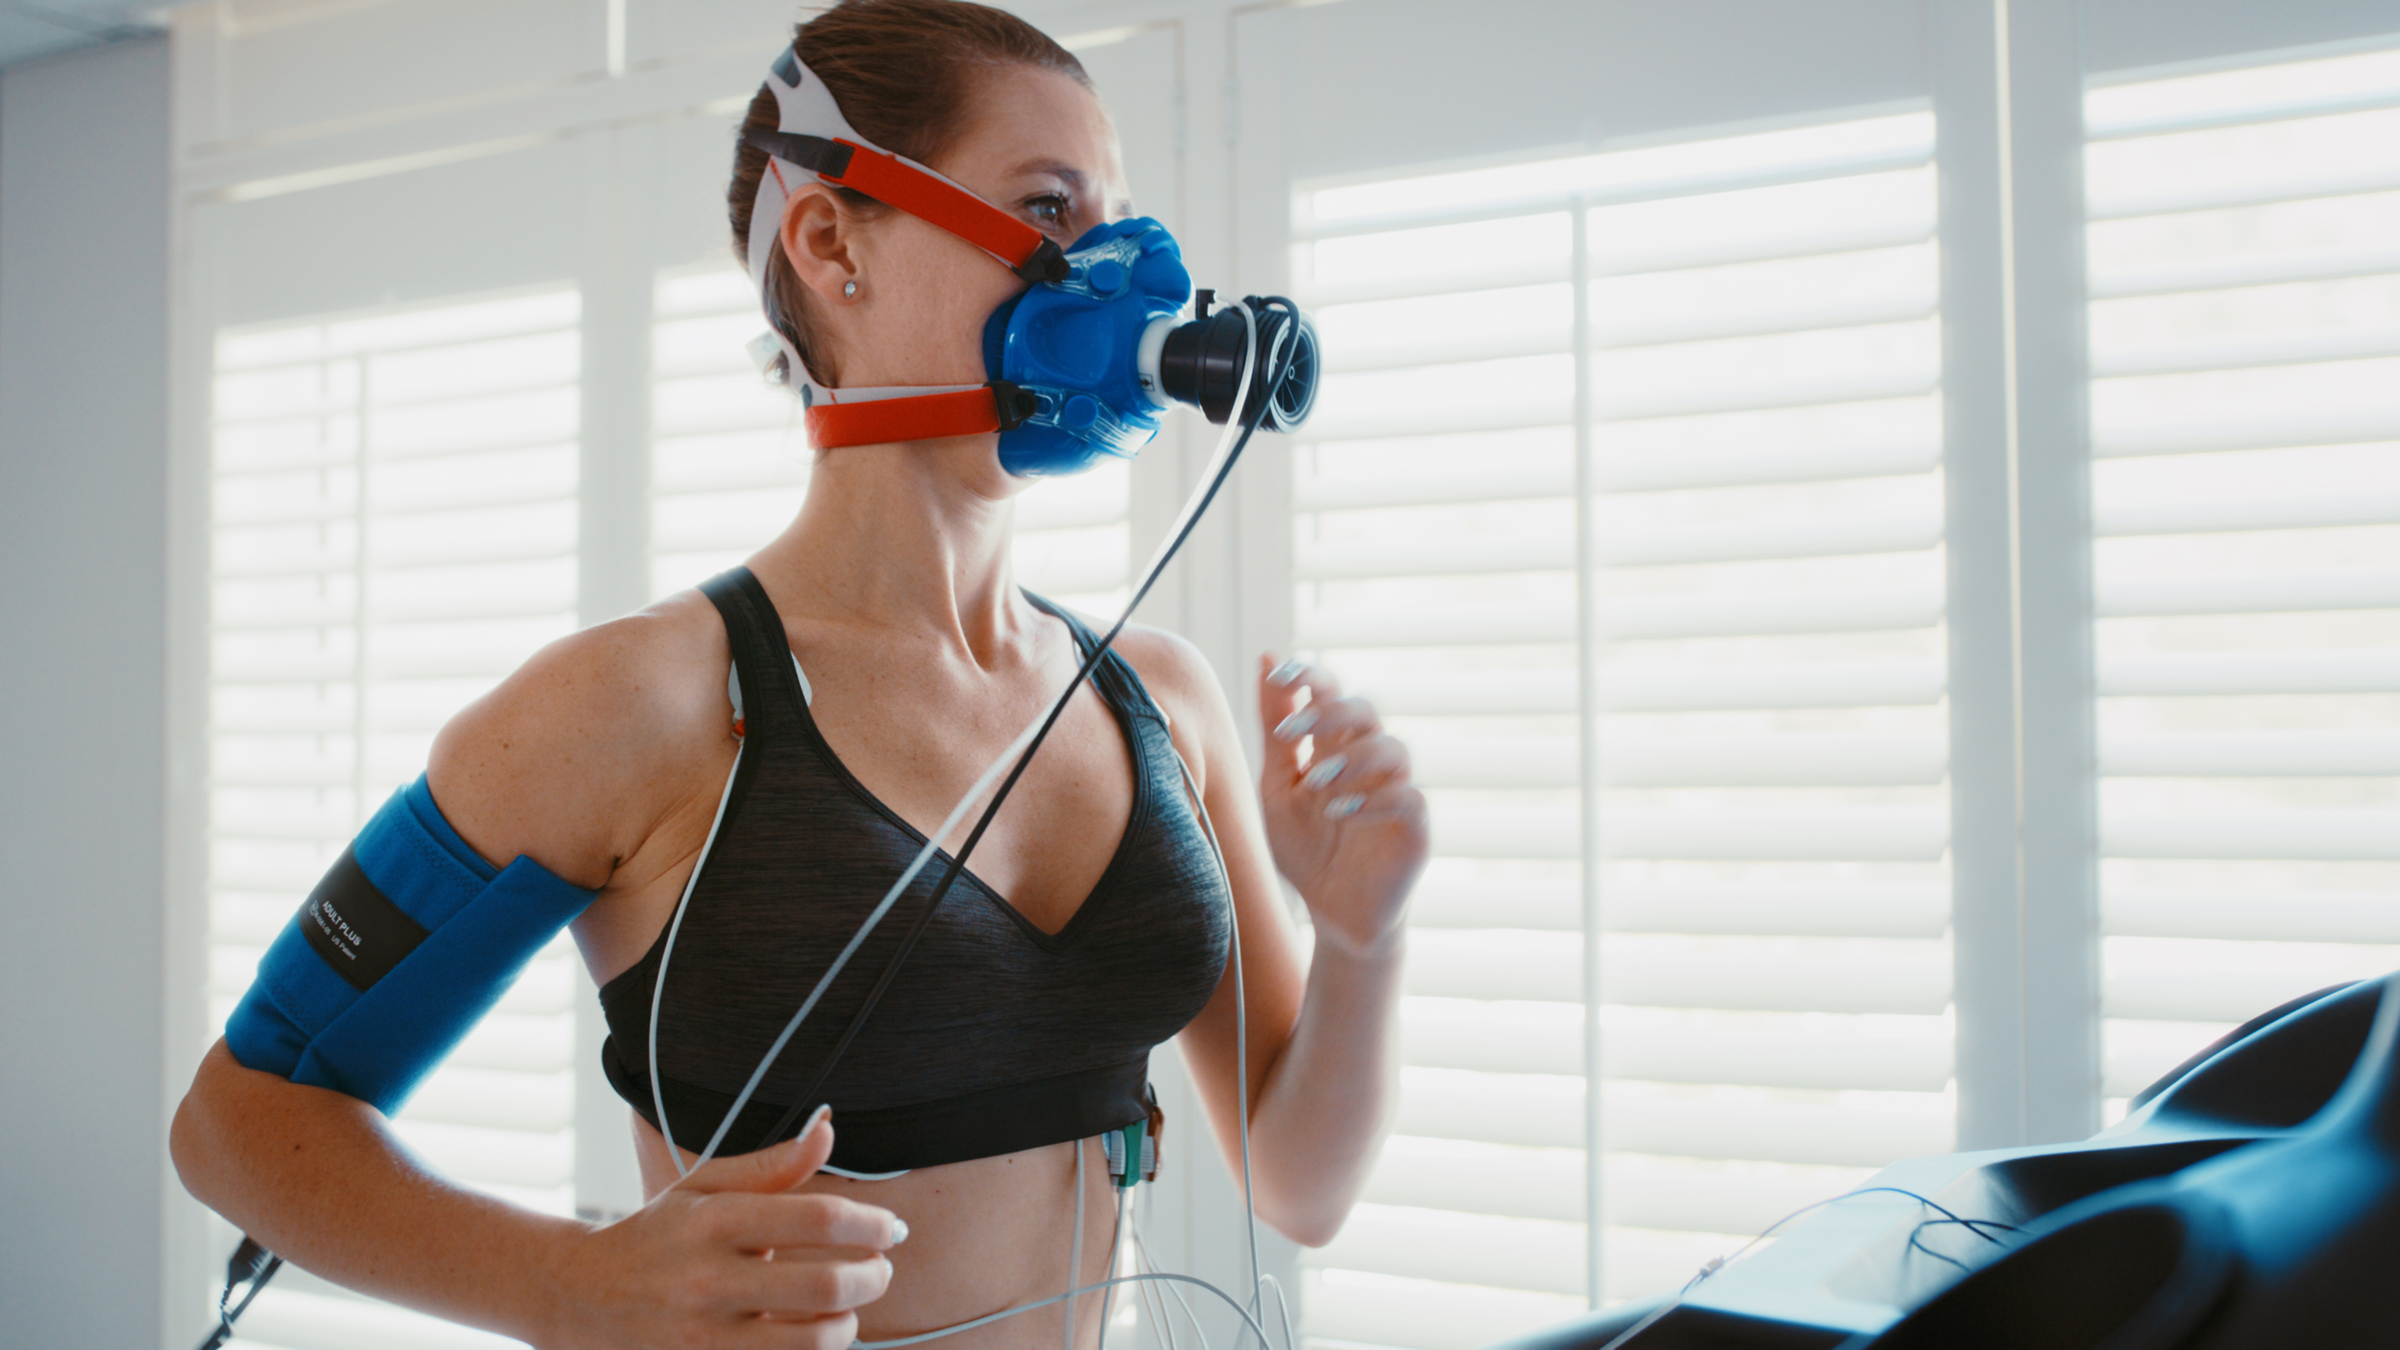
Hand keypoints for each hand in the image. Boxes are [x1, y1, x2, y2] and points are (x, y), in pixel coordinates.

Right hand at [545, 1109, 900, 1348]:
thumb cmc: (659, 1236)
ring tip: (847, 1309)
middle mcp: (706, 1281)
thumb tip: (829, 1127)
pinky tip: (811, 1336)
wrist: (580, 1300)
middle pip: (826, 1286)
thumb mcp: (705, 1188)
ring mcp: (702, 1339)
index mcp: (712, 1221)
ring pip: (813, 1342)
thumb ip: (772, 1165)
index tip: (891, 1228)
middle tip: (881, 1269)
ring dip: (848, 1325)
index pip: (816, 1218)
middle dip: (874, 1277)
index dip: (870, 1223)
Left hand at [1256, 655, 1427, 954]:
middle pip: (1367, 709)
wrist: (1331, 913)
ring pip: (1394, 749)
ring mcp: (1396, 792)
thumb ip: (1277, 731)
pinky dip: (1374, 800)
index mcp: (1335, 747)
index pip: (1332, 693)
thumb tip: (1267, 657)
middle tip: (1291, 733)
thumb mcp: (1278, 787)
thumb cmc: (1307, 848)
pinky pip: (1409, 798)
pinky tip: (1341, 813)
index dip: (1311, 676)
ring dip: (1352, 759)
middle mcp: (1370, 762)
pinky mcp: (1416, 829)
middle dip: (1329, 712)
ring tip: (1317, 785)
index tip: (1280, 673)